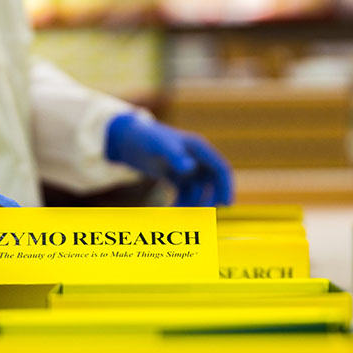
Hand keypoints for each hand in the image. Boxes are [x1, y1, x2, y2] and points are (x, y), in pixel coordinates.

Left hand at [105, 113, 232, 206]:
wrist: (125, 138)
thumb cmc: (145, 137)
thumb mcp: (159, 146)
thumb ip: (175, 156)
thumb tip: (190, 168)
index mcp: (198, 147)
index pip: (220, 168)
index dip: (226, 186)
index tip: (226, 205)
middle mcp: (196, 157)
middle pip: (213, 182)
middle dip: (210, 199)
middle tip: (202, 215)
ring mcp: (186, 167)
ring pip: (199, 190)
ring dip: (194, 203)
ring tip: (180, 213)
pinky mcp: (175, 176)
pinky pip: (185, 193)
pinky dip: (181, 202)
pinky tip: (171, 210)